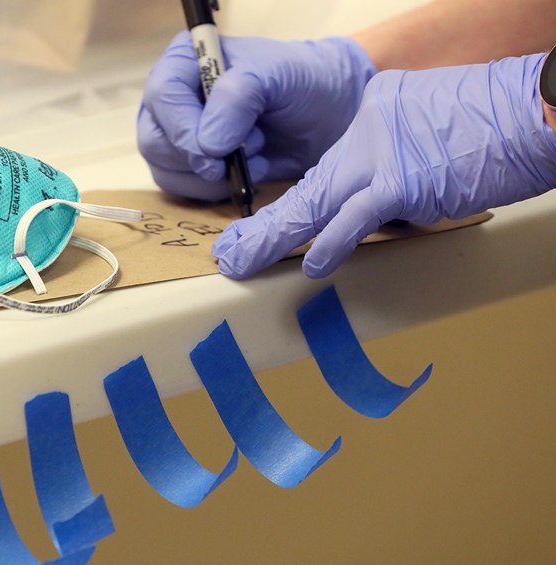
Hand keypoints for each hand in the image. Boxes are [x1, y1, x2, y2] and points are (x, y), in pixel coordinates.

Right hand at [137, 32, 376, 199]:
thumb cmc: (301, 84)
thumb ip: (239, 96)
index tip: (218, 149)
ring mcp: (175, 136)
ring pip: (165, 170)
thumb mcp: (278, 74)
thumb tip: (207, 144)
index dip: (184, 128)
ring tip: (253, 152)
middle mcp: (171, 99)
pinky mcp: (186, 168)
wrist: (324, 116)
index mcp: (186, 61)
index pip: (163, 97)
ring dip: (212, 174)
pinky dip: (215, 191)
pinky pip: (181, 191)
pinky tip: (247, 173)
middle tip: (244, 152)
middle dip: (201, 157)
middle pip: (155, 140)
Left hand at [213, 53, 555, 278]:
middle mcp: (365, 134)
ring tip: (241, 260)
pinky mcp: (401, 180)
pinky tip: (314, 266)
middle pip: (303, 186)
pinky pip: (356, 217)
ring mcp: (380, 156)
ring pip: (312, 202)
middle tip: (230, 251)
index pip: (323, 171)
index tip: (263, 229)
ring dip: (273, 237)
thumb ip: (398, 161)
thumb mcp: (430, 129)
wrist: (531, 108)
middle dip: (263, 225)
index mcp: (369, 123)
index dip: (291, 206)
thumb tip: (385, 202)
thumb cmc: (492, 124)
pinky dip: (333, 243)